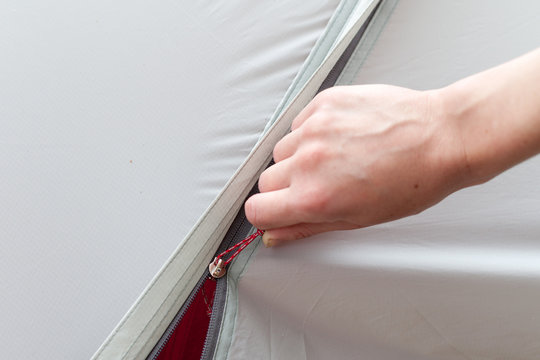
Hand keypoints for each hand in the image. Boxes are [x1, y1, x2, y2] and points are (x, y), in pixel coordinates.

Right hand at [245, 85, 465, 245]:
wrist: (441, 137)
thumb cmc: (411, 182)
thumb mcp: (358, 219)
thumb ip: (307, 227)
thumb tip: (275, 235)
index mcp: (314, 197)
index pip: (256, 210)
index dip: (266, 214)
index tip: (277, 210)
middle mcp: (308, 161)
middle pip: (266, 180)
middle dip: (285, 187)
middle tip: (318, 184)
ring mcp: (315, 127)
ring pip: (281, 150)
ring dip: (299, 157)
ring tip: (335, 157)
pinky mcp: (324, 103)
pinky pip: (299, 122)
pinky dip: (312, 132)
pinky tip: (341, 136)